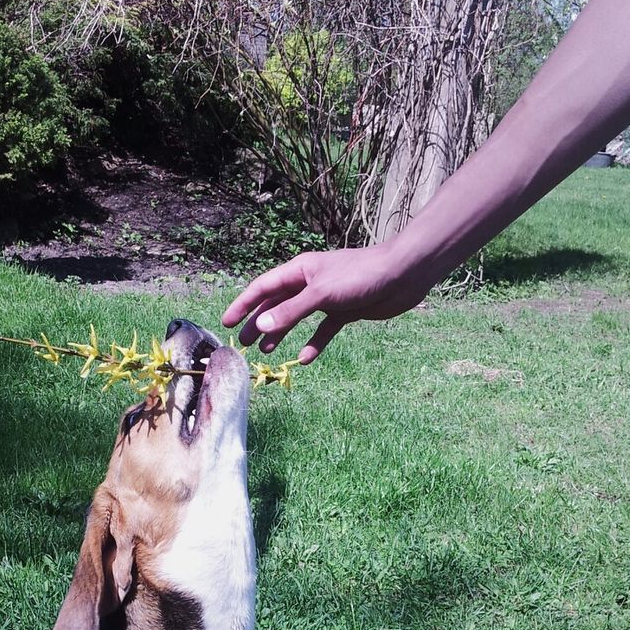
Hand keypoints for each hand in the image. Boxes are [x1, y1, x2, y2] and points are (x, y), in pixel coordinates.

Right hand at [222, 243, 432, 362]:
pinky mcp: (346, 311)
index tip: (226, 323)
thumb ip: (291, 312)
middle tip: (243, 345)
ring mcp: (328, 298)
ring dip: (282, 334)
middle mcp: (311, 283)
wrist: (403, 275)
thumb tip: (261, 328)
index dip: (243, 304)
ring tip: (267, 352)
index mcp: (300, 271)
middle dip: (259, 323)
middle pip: (277, 304)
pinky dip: (314, 343)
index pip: (263, 287)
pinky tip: (305, 358)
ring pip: (297, 318)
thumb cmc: (361, 275)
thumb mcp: (321, 294)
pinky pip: (324, 330)